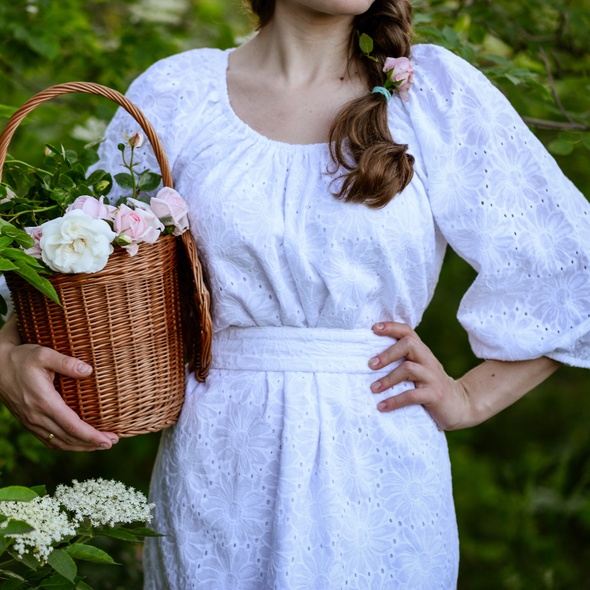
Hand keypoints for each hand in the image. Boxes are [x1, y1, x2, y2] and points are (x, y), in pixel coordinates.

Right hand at [0, 317, 118, 450]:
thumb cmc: (22, 358)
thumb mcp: (44, 354)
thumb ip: (66, 362)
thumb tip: (89, 370)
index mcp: (44, 402)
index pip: (72, 426)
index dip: (92, 436)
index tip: (109, 440)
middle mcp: (37, 416)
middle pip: (68, 438)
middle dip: (91, 444)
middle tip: (112, 442)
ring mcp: (31, 422)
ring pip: (58, 443)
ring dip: (80, 447)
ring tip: (100, 445)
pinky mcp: (28, 422)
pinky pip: (48, 440)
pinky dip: (66, 444)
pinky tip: (78, 443)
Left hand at [368, 322, 471, 429]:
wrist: (462, 406)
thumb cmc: (432, 387)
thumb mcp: (420, 371)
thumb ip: (404, 363)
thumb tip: (371, 361)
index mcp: (423, 353)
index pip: (408, 332)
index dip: (391, 327)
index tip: (374, 328)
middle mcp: (428, 361)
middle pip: (409, 344)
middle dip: (387, 353)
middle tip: (370, 365)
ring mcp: (433, 377)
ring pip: (408, 368)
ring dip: (387, 379)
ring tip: (373, 388)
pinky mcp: (435, 395)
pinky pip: (412, 395)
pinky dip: (394, 401)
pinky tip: (382, 406)